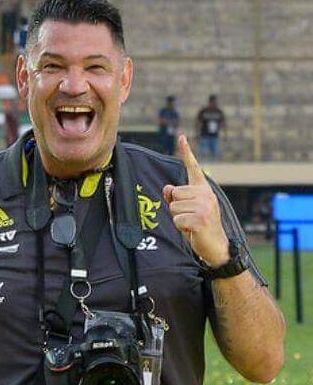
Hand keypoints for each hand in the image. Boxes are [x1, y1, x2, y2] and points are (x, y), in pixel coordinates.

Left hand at [163, 135, 228, 266]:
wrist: (217, 247)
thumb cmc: (200, 228)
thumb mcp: (188, 210)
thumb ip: (177, 198)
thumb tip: (167, 188)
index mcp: (204, 190)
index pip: (194, 168)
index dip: (187, 152)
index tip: (181, 137)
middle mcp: (206, 194)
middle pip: (174, 194)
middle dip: (176, 208)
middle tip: (189, 217)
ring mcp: (204, 206)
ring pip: (173, 208)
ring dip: (178, 219)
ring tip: (191, 224)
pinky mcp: (200, 219)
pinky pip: (177, 220)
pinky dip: (181, 228)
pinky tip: (192, 231)